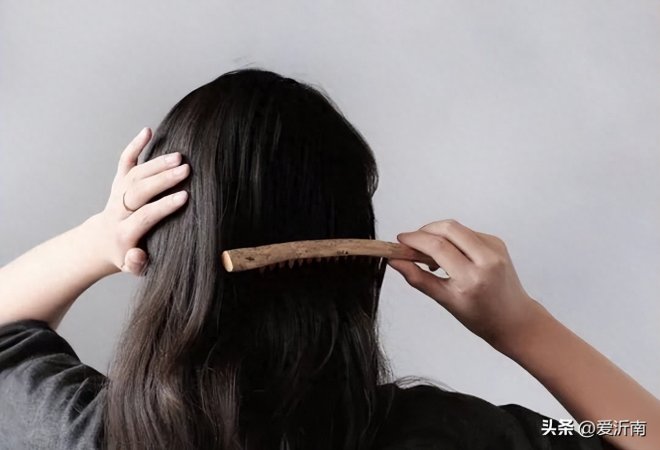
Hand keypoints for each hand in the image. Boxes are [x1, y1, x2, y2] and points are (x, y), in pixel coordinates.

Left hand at [87, 127, 189, 275]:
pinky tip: (148, 131)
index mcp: (124, 233)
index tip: (185, 196)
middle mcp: (118, 210)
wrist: (101, 243)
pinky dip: (135, 145)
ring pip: (135, 174)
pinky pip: (124, 161)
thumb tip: (137, 254)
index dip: (164, 206)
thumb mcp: (132, 268)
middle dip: (162, 179)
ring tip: (180, 156)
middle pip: (138, 191)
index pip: (144, 215)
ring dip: (156, 163)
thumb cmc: (125, 257)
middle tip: (186, 170)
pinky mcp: (118, 182)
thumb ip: (136, 264)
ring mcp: (117, 194)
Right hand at [388, 219, 545, 349]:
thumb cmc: (480, 316)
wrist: (514, 320)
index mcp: (472, 278)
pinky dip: (451, 239)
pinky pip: (467, 232)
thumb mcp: (445, 300)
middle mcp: (487, 260)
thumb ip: (418, 278)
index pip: (437, 247)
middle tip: (412, 245)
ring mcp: (495, 248)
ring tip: (430, 256)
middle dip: (424, 231)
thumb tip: (395, 261)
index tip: (400, 240)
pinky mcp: (497, 242)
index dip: (415, 239)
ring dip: (437, 234)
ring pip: (457, 228)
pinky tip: (449, 256)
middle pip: (448, 228)